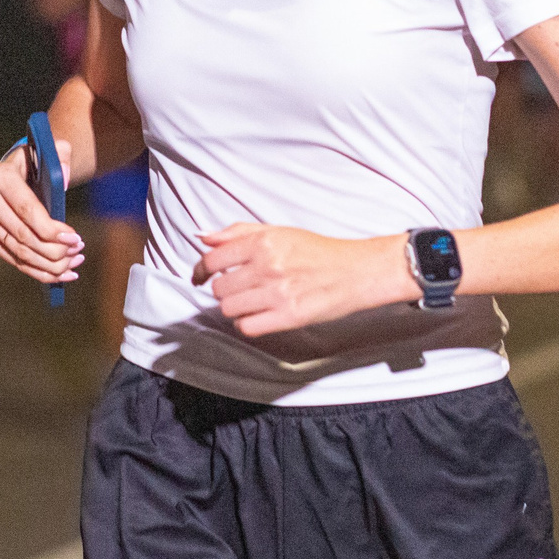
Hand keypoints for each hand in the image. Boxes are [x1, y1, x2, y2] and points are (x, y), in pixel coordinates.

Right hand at [0, 138, 82, 284]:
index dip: (51, 229)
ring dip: (49, 265)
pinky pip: (14, 260)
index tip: (75, 238)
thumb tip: (64, 180)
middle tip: (78, 252)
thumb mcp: (53, 150)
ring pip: (19, 253)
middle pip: (23, 236)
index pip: (27, 210)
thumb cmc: (40, 162)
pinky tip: (60, 274)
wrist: (20, 171)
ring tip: (73, 264)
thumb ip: (62, 155)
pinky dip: (38, 271)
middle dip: (54, 250)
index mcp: (0, 175)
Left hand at [194, 224, 412, 336]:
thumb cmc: (319, 251)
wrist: (357, 271)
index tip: (201, 276)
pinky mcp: (288, 317)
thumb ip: (239, 232)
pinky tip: (259, 315)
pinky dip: (248, 324)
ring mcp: (278, 293)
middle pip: (219, 287)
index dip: (201, 270)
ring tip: (252, 301)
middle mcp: (268, 266)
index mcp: (264, 242)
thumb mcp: (280, 231)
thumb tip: (203, 237)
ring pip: (229, 308)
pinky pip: (247, 327)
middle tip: (240, 287)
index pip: (213, 260)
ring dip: (235, 307)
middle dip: (225, 289)